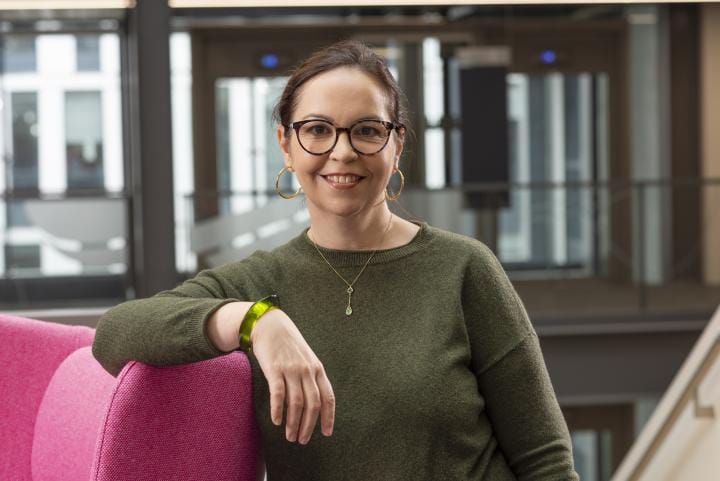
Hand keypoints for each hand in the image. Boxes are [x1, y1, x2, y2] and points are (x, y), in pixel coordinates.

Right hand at [250, 309, 334, 443]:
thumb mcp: (306, 358)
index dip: (329, 417)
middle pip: (313, 404)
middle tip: (302, 440)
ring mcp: (291, 369)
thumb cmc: (288, 345)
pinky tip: (276, 421)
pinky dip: (278, 410)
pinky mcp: (274, 369)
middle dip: (309, 426)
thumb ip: (311, 377)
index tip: (326, 433)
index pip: (328, 397)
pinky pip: (278, 393)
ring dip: (294, 423)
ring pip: (296, 403)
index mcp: (317, 369)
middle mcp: (307, 370)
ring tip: (290, 436)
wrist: (270, 324)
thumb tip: (314, 403)